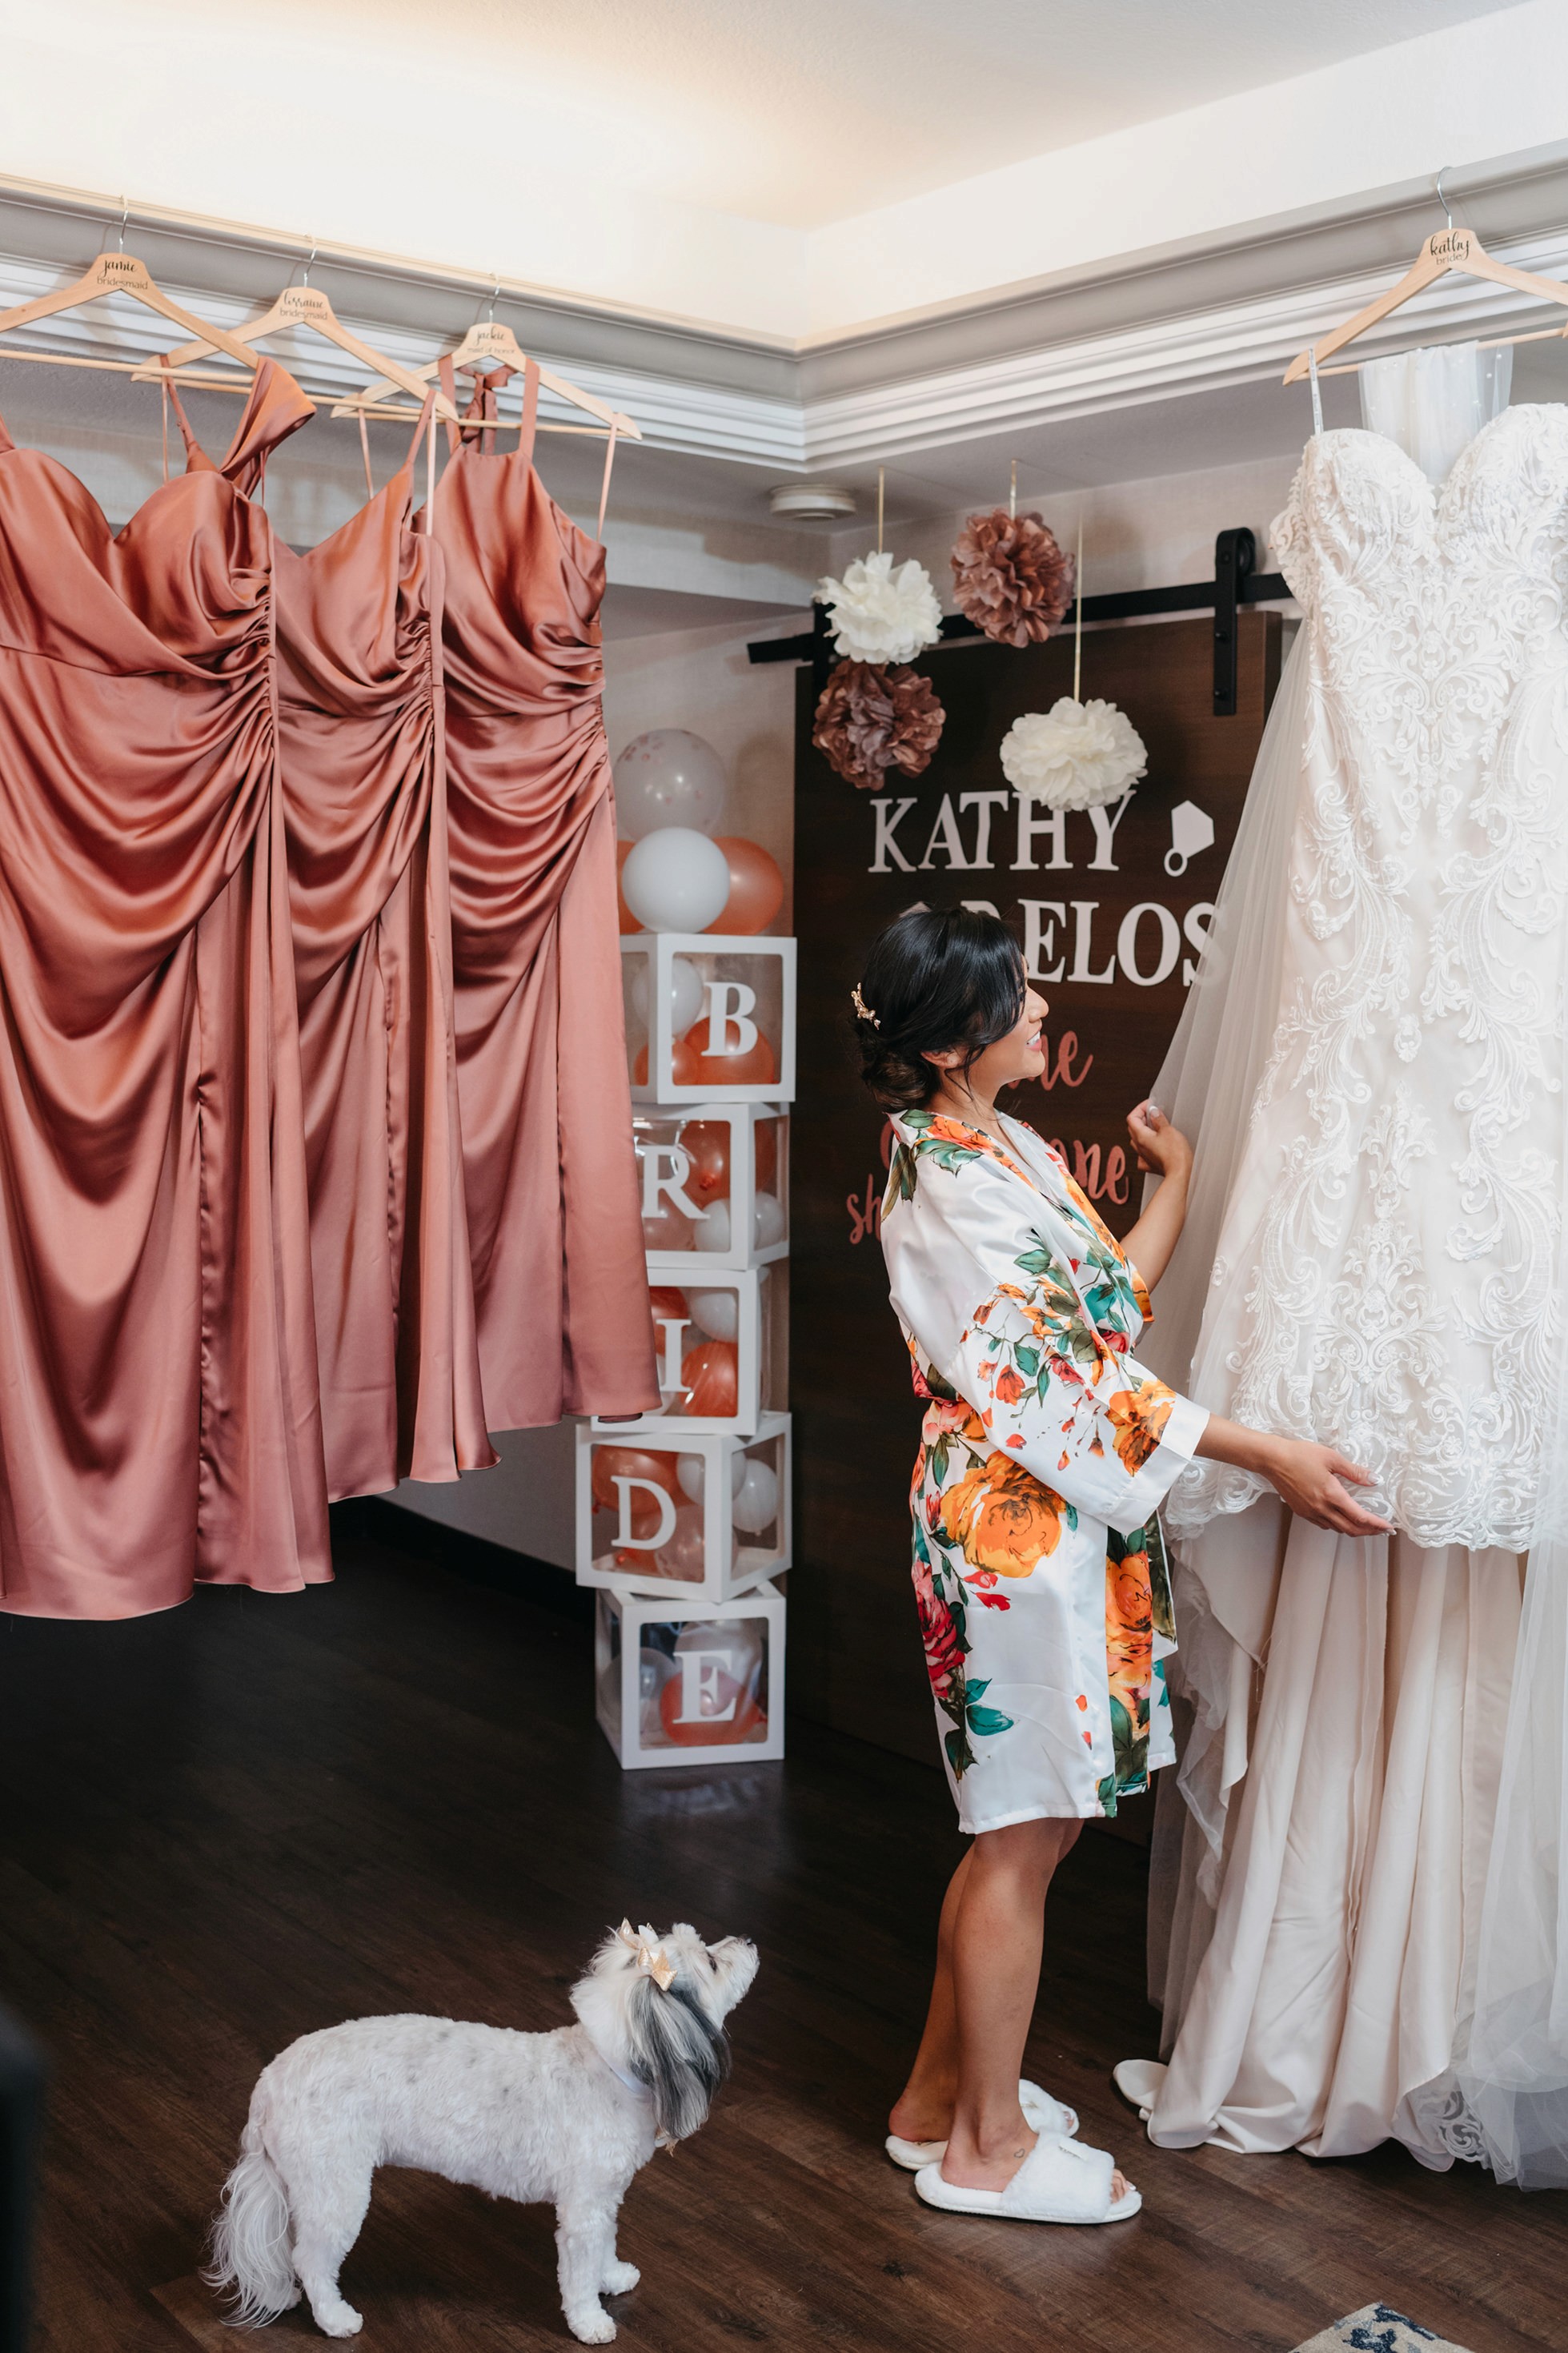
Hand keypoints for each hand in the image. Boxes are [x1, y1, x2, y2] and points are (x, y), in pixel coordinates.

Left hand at [1126, 1099, 1192, 1182]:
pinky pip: (1143, 1152)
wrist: (1180, 1174)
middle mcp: (1139, 1147)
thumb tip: (1153, 1111)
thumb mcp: (1168, 1130)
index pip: (1132, 1118)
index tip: (1151, 1105)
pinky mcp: (1149, 1164)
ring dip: (1144, 1130)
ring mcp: (1143, 1156)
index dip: (1140, 1108)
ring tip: (1157, 1126)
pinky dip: (1148, 1145)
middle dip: (1142, 1117)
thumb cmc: (1176, 1154)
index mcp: (1140, 1136)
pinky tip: (1156, 1144)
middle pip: (1133, 1128)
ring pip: (1137, 1139)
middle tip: (1154, 1113)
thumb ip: (1159, 1119)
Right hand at [1261, 1438, 1392, 1534]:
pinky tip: (1341, 1518)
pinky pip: (1324, 1525)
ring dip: (1353, 1529)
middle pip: (1351, 1529)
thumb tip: (1374, 1480)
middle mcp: (1322, 1508)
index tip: (1389, 1527)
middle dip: (1369, 1531)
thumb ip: (1354, 1471)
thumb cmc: (1300, 1454)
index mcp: (1332, 1495)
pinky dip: (1337, 1525)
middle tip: (1381, 1530)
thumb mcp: (1331, 1457)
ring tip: (1365, 1525)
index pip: (1360, 1517)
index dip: (1377, 1524)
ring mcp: (1310, 1512)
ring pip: (1337, 1529)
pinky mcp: (1302, 1512)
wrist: (1272, 1459)